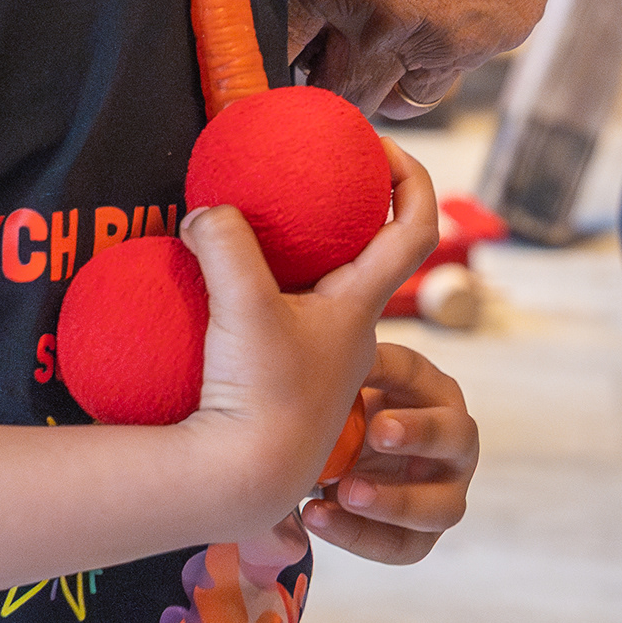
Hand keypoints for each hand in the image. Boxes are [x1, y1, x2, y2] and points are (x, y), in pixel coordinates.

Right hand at [180, 138, 440, 528]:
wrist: (240, 479)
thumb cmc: (260, 398)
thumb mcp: (241, 305)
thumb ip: (225, 242)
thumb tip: (205, 210)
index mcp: (360, 307)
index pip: (416, 227)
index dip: (408, 175)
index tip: (374, 143)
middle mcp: (350, 331)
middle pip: (368, 250)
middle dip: (344, 204)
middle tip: (302, 175)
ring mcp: (316, 358)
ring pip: (320, 286)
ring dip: (295, 252)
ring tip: (246, 228)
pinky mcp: (280, 379)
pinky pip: (280, 316)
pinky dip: (258, 290)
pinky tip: (213, 289)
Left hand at [290, 0, 617, 111]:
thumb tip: (255, 7)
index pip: (272, 57)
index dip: (261, 64)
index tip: (262, 69)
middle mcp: (384, 17)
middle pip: (331, 100)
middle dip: (317, 90)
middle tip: (315, 66)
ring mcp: (445, 33)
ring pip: (390, 100)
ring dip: (375, 83)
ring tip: (371, 41)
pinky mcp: (494, 36)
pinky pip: (444, 75)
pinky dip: (428, 60)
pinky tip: (427, 12)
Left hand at [302, 339, 476, 566]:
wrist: (320, 462)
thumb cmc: (333, 414)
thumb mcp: (332, 388)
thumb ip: (335, 368)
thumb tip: (321, 349)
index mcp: (429, 391)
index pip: (417, 374)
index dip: (393, 374)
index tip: (365, 395)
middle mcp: (450, 441)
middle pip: (458, 437)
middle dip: (419, 435)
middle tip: (375, 434)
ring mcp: (442, 491)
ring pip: (444, 507)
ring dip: (395, 502)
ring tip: (343, 492)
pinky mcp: (420, 533)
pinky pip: (404, 546)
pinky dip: (362, 536)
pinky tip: (317, 516)